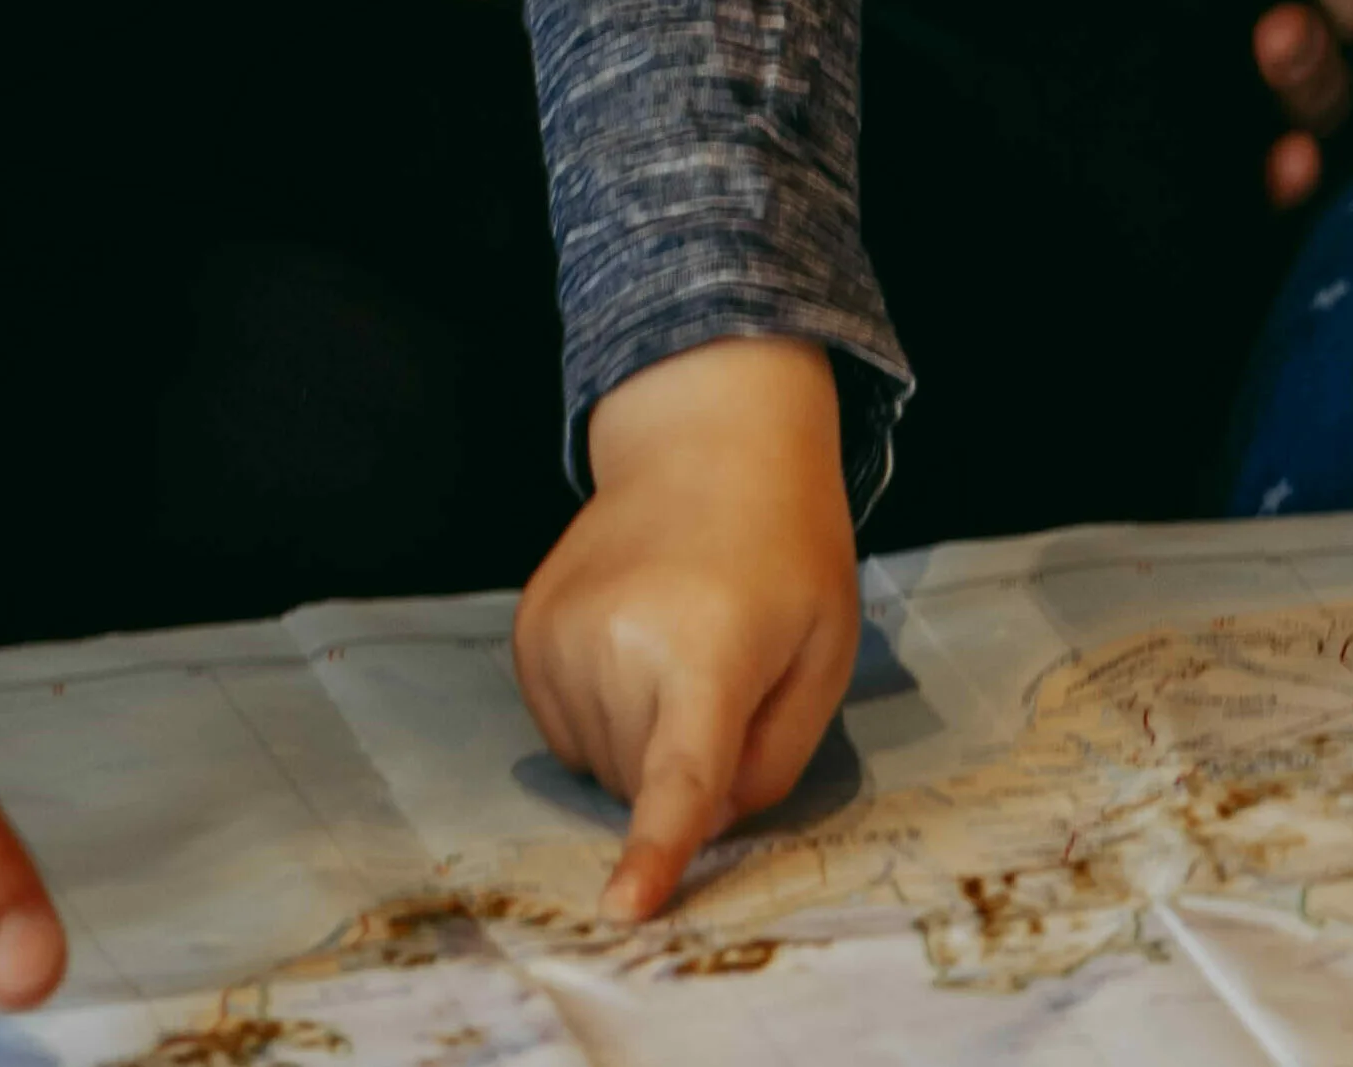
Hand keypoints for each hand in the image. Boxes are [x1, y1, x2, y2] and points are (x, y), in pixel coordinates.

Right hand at [513, 339, 856, 923]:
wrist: (709, 443)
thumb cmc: (786, 553)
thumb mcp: (824, 654)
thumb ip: (775, 759)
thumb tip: (705, 823)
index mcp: (708, 651)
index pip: (680, 774)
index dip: (655, 849)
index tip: (623, 909)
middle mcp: (619, 644)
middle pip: (640, 785)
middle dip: (682, 764)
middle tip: (722, 671)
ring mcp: (561, 637)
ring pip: (597, 767)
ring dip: (640, 740)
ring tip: (678, 646)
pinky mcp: (528, 633)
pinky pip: (564, 732)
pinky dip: (602, 715)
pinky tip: (635, 646)